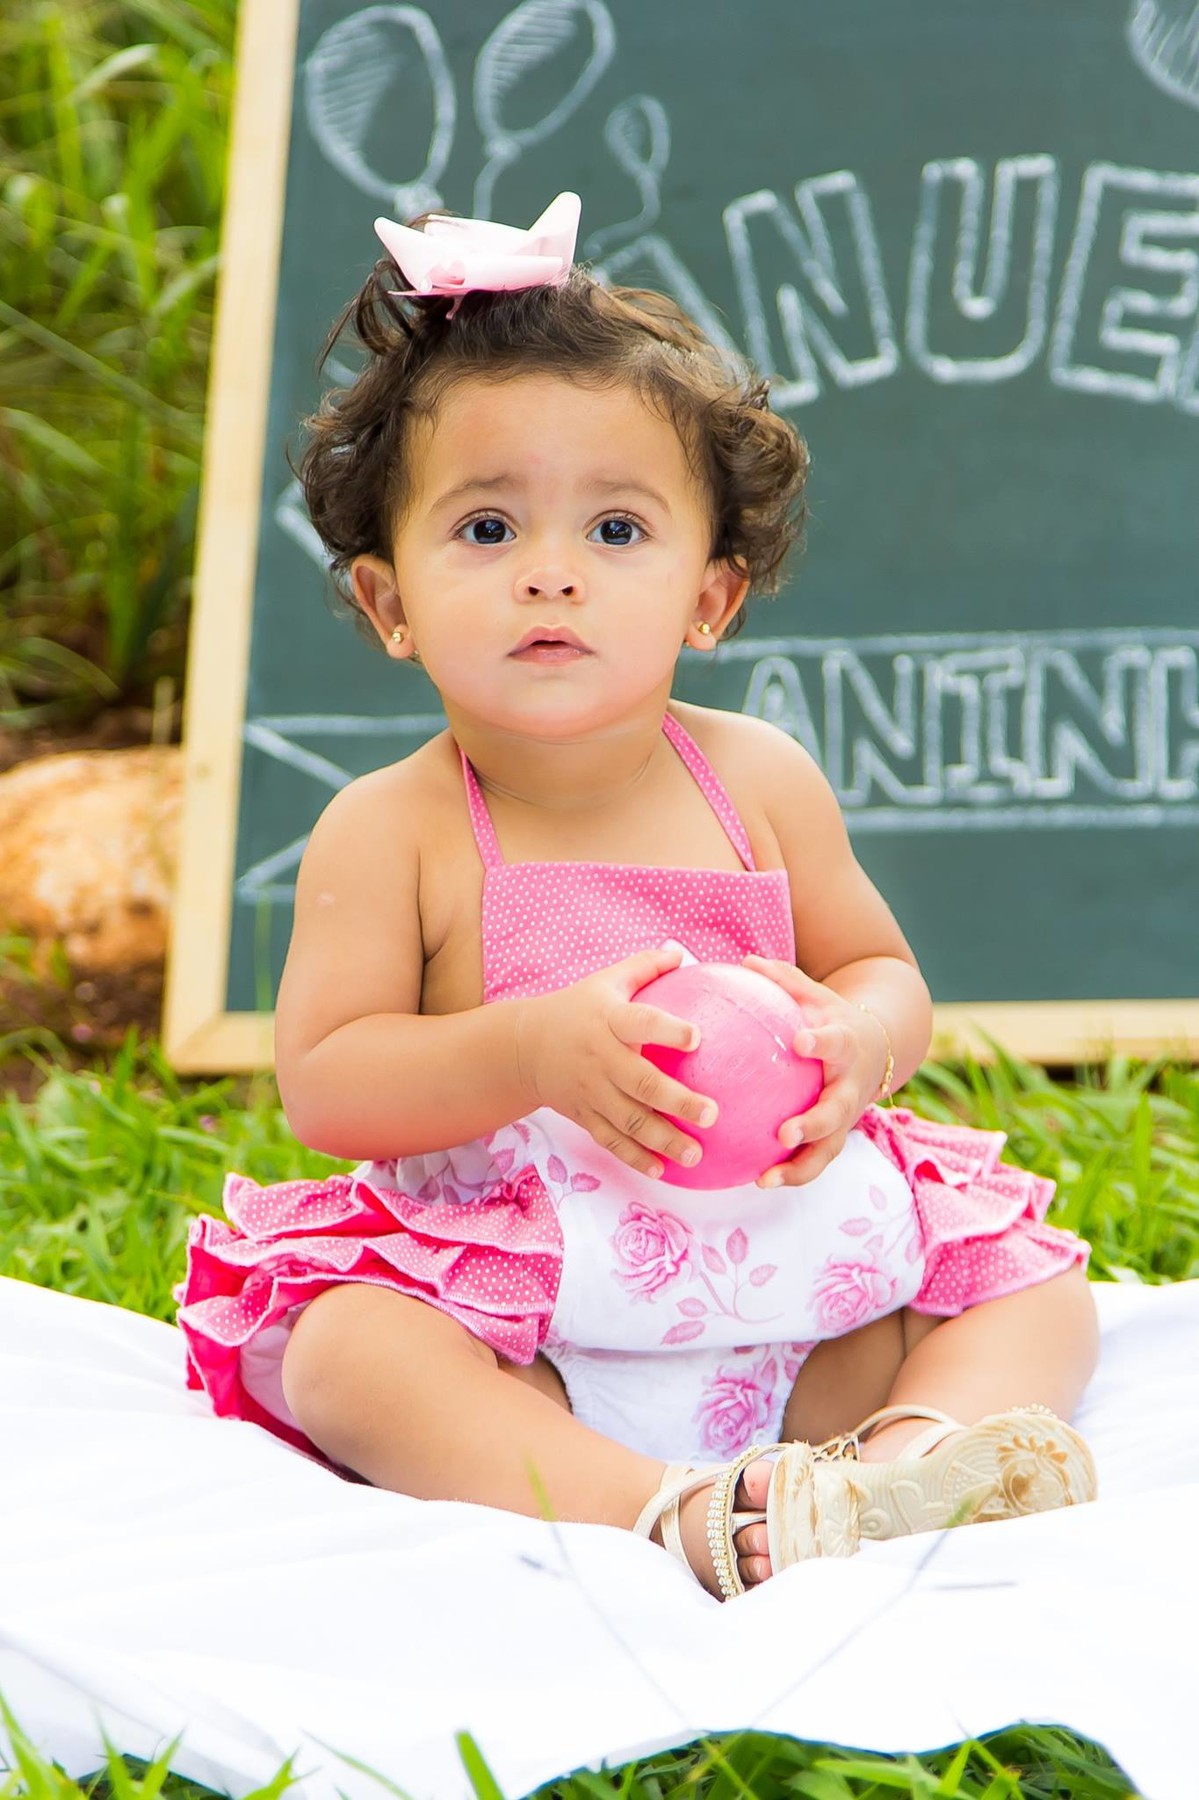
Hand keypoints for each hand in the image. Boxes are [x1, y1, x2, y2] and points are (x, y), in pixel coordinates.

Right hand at [515, 944, 719, 1179]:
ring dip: (663, 1140)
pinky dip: (634, 1158)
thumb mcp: (605, 981)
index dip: (667, 1030)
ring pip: (629, 1120)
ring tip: (696, 1153)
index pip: (640, 1022)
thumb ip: (645, 967)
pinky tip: (662, 1170)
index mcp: (608, 1020)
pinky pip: (610, 1140)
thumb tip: (684, 953)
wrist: (524, 1047)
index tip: (698, 1037)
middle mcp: (600, 1058)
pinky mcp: (584, 1115)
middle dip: (677, 1101)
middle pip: (641, 1083)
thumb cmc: (578, 1009)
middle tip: (712, 1113)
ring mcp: (590, 1091)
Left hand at [741, 955, 890, 1188]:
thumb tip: (745, 961)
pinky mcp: (835, 1138)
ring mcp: (845, 1117)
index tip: (800, 1042)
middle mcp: (850, 1087)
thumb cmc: (833, 1019)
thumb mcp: (817, 996)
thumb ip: (784, 980)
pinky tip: (755, 1181)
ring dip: (800, 1168)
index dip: (821, 1043)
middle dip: (814, 1124)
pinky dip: (790, 1175)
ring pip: (828, 1149)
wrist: (878, 1049)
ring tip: (765, 1179)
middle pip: (837, 1111)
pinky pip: (815, 1162)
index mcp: (845, 1046)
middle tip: (785, 1133)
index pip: (836, 1041)